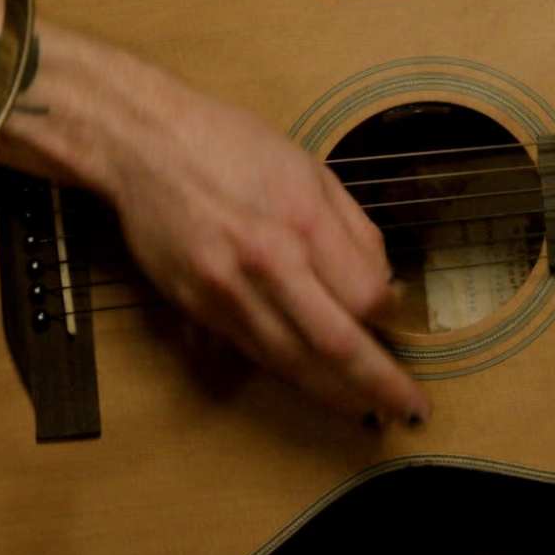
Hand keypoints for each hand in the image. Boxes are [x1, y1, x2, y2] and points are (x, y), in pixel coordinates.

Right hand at [75, 44, 424, 421]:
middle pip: (335, 345)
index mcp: (301, 221)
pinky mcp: (197, 307)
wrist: (143, 144)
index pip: (365, 296)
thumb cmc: (228, 145)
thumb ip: (352, 230)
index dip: (390, 317)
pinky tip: (315, 385)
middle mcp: (266, 263)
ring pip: (292, 362)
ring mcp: (226, 292)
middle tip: (411, 409)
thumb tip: (383, 286)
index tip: (398, 318)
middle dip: (379, 385)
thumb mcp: (308, 169)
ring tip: (369, 410)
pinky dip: (290, 374)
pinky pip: (253, 353)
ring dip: (335, 394)